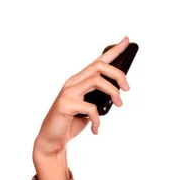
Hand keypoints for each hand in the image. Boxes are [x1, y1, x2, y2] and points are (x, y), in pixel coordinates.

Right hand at [33, 36, 131, 156]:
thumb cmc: (71, 122)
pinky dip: (98, 120)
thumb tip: (117, 97)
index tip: (127, 40)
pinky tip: (95, 129)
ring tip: (119, 105)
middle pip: (99, 67)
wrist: (52, 140)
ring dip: (113, 93)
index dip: (114, 50)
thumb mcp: (90, 108)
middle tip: (127, 89)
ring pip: (96, 80)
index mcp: (80, 81)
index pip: (99, 61)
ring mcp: (68, 92)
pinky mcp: (65, 104)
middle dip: (118, 74)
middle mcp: (73, 82)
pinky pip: (91, 108)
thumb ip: (99, 99)